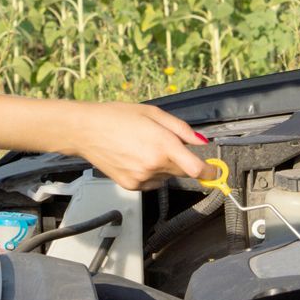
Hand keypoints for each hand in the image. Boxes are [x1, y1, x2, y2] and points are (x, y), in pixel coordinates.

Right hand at [62, 101, 215, 191]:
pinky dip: (150, 173)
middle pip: (182, 171)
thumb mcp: (153, 113)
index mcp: (162, 144)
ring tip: (143, 148)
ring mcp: (142, 178)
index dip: (209, 172)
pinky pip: (151, 182)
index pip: (196, 169)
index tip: (214, 171)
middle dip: (181, 160)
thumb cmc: (117, 117)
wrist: (86, 131)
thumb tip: (201, 142)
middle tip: (163, 144)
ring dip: (164, 166)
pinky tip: (134, 157)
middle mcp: (154, 164)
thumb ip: (180, 129)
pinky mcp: (131, 186)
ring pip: (166, 177)